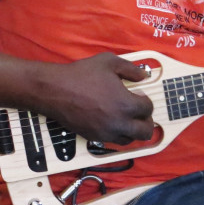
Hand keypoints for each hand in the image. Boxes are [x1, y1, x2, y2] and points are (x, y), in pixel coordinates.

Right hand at [33, 52, 154, 143]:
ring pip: (130, 140)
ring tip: (127, 119)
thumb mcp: (109, 62)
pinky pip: (113, 142)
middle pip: (145, 132)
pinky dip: (117, 134)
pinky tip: (112, 122)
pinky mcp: (94, 138)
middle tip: (140, 113)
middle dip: (147, 122)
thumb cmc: (82, 75)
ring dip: (132, 130)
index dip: (146, 101)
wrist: (55, 90)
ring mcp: (106, 133)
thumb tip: (144, 76)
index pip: (148, 109)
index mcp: (126, 104)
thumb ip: (131, 69)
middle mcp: (119, 123)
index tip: (139, 95)